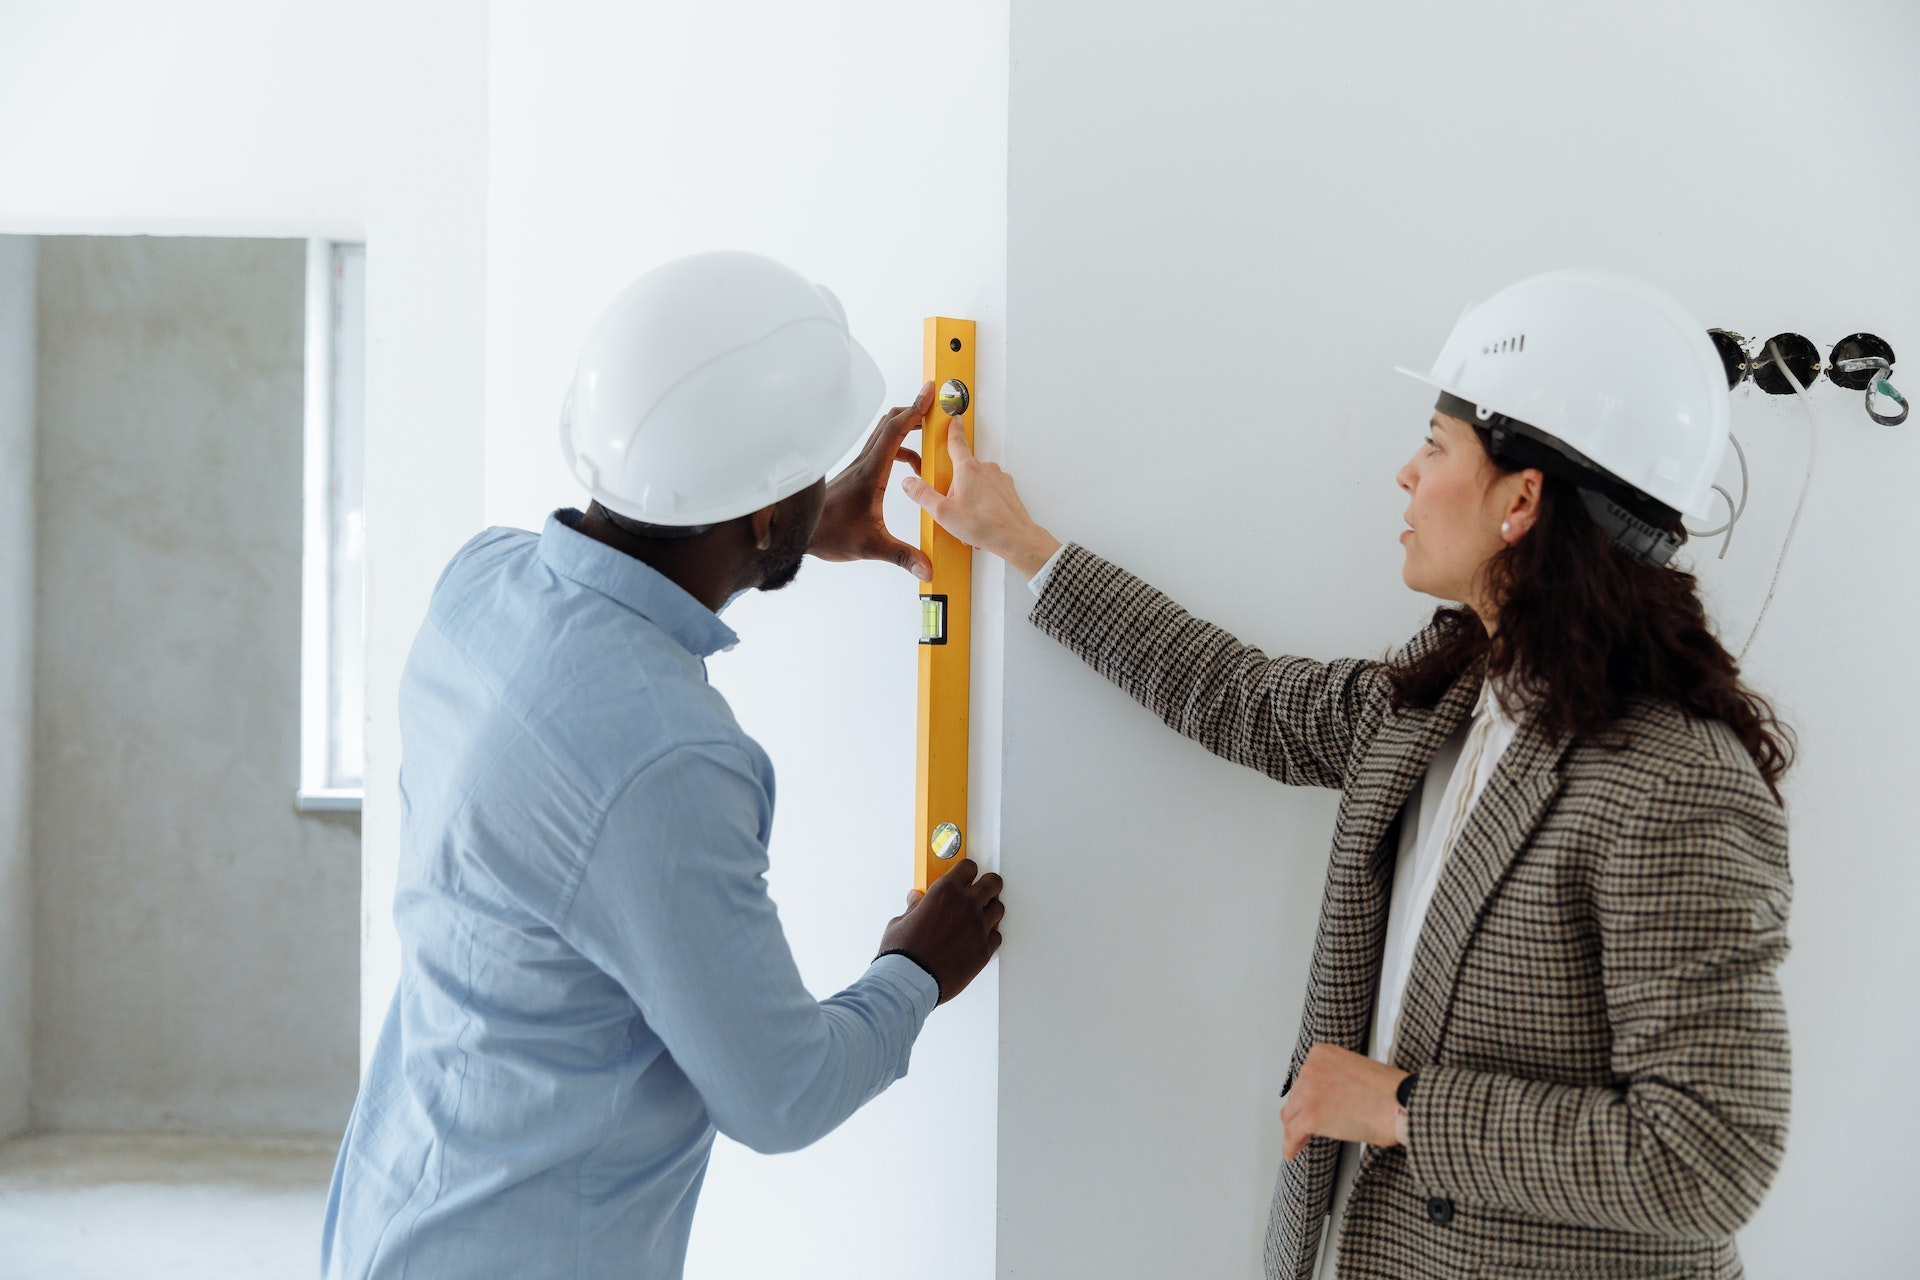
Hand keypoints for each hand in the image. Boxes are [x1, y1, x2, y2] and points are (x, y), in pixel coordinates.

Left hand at [810, 382, 935, 579]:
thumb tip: (927, 568)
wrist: (799, 533)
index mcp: (871, 473)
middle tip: (935, 408)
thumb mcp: (871, 546)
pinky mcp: (858, 475)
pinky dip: (900, 449)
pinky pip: (882, 450)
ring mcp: (860, 467)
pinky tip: (912, 468)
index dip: (914, 411)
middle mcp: (865, 464)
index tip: (930, 395)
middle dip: (914, 412)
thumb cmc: (828, 534)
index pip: (895, 432)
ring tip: (930, 440)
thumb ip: (902, 555)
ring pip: (885, 436)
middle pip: (890, 424)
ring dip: (908, 431)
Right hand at [876, 859, 1004, 1004]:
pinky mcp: (984, 950)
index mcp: (945, 892)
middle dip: (988, 884)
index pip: (968, 867)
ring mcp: (978, 927)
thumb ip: (914, 908)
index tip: (965, 875)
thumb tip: (916, 899)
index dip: (967, 871)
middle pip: (992, 883)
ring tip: (979, 916)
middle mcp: (966, 905)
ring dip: (990, 910)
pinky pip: (996, 936)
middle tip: (982, 889)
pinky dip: (989, 935)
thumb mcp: (900, 922)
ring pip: (998, 909)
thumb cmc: (903, 953)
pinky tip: (978, 938)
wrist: (911, 981)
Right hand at [899, 417, 1060, 580]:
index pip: (956, 442)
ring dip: (969, 502)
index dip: (952, 429)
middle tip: (955, 512)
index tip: (953, 419)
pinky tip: (981, 524)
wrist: (1016, 538)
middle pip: (962, 473)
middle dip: (955, 491)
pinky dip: (983, 508)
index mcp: (968, 469)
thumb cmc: (983, 525)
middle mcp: (986, 469)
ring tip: (969, 523)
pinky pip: (990, 495)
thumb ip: (923, 495)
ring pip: (977, 486)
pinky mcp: (1009, 491)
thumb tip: (909, 484)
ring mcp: (1000, 479)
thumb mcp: (943, 512)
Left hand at [1279, 1044, 1408, 1160]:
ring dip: (1295, 1129)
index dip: (1306, 1096)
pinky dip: (1290, 1145)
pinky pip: (1293, 1134)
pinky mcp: (1311, 1116)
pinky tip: (1292, 1152)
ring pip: (1291, 1115)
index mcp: (1322, 1054)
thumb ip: (1337, 1078)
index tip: (1309, 1106)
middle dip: (1301, 1112)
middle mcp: (1311, 1069)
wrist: (1401, 1103)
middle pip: (1296, 1096)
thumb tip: (1332, 1099)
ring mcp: (1309, 1092)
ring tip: (1299, 1140)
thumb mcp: (1357, 1069)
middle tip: (1306, 1126)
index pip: (1304, 1078)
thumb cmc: (1391, 1091)